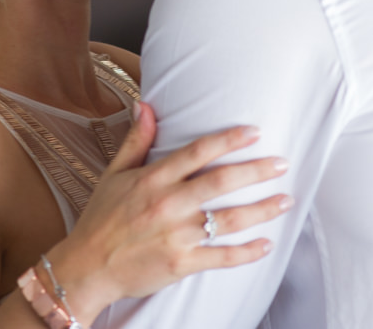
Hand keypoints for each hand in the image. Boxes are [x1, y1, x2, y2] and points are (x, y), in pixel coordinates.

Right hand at [47, 103, 290, 324]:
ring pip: (228, 220)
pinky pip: (221, 257)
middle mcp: (167, 205)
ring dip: (261, 210)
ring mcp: (176, 236)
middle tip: (283, 163)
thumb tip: (147, 105)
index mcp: (153, 179)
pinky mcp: (181, 264)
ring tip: (286, 200)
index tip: (254, 131)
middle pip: (220, 182)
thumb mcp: (114, 174)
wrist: (86, 268)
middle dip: (256, 171)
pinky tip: (266, 245)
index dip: (228, 139)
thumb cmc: (101, 219)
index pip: (197, 152)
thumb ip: (136, 140)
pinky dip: (246, 253)